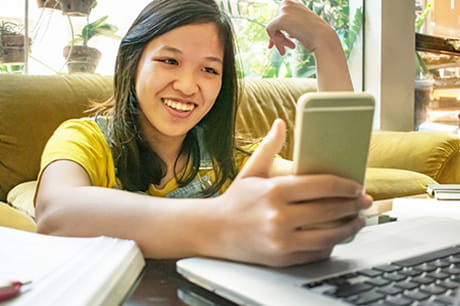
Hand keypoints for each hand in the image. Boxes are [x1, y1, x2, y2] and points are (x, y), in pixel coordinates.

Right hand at [211, 119, 371, 266]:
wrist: (213, 231)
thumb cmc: (235, 200)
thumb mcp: (251, 171)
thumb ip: (269, 147)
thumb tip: (280, 123)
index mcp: (274, 191)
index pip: (322, 185)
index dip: (346, 186)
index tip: (357, 186)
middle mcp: (279, 216)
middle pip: (330, 210)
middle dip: (354, 205)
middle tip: (365, 201)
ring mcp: (282, 240)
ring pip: (329, 236)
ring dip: (350, 228)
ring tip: (358, 221)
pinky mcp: (283, 259)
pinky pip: (317, 252)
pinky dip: (331, 244)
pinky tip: (337, 236)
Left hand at [266, 0, 336, 54]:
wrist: (323, 38)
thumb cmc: (313, 35)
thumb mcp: (299, 27)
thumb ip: (289, 26)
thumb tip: (275, 35)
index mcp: (292, 2)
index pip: (278, 18)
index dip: (278, 32)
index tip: (283, 45)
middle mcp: (287, 2)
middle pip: (273, 23)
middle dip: (278, 38)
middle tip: (285, 51)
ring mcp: (284, 9)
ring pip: (271, 27)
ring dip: (279, 41)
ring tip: (288, 49)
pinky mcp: (281, 18)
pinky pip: (269, 30)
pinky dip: (276, 40)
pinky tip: (289, 45)